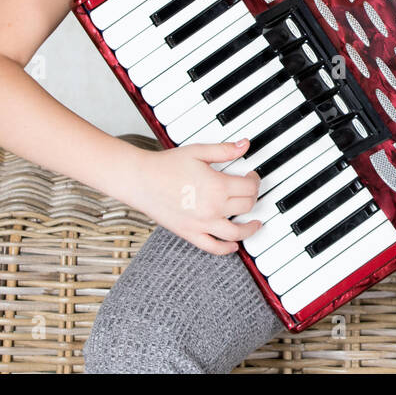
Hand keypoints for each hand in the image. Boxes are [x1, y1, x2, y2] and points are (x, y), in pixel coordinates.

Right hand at [128, 138, 263, 254]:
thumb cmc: (166, 165)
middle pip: (246, 207)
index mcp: (217, 186)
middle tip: (250, 192)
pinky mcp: (189, 233)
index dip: (255, 180)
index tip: (251, 176)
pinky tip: (234, 245)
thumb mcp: (198, 151)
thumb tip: (245, 145)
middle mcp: (212, 208)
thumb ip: (224, 150)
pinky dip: (226, 249)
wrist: (140, 180)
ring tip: (255, 224)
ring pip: (236, 233)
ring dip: (250, 230)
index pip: (249, 187)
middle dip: (253, 198)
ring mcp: (201, 224)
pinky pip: (212, 247)